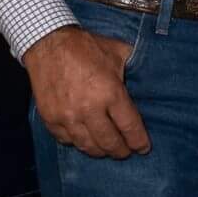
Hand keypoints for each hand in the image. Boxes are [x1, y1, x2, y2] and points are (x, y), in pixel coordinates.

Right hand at [23, 26, 149, 158]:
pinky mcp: (51, 119)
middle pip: (109, 142)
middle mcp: (89, 109)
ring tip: (107, 150)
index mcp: (110, 93)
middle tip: (126, 152)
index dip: (138, 141)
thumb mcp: (118, 53)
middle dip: (121, 151)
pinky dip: (78, 143)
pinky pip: (67, 140)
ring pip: (88, 146)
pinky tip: (85, 140)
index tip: (143, 148)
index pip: (129, 127)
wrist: (49, 44)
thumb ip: (134, 69)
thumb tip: (148, 79)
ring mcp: (67, 117)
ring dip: (100, 151)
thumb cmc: (86, 48)